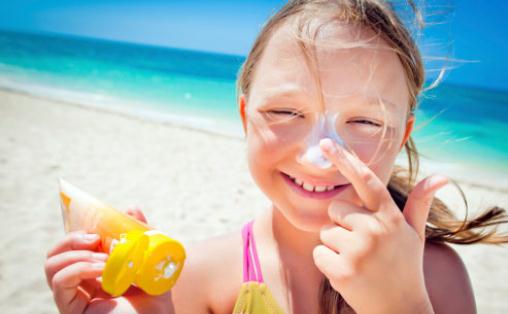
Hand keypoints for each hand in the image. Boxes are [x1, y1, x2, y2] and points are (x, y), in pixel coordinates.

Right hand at [44, 207, 170, 313]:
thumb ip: (140, 234)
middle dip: (71, 239)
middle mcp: (79, 285)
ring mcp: (73, 299)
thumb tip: (131, 208)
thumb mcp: (149, 258)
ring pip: (51, 266)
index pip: (70, 247)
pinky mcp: (72, 310)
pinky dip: (79, 268)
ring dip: (75, 253)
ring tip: (103, 258)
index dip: (78, 232)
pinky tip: (101, 268)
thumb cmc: (155, 295)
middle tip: (95, 238)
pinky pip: (60, 283)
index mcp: (92, 272)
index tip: (98, 227)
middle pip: (55, 254)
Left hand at [312, 139, 447, 313]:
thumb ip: (419, 204)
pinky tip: (348, 273)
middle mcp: (374, 230)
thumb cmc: (405, 266)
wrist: (400, 309)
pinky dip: (327, 264)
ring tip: (358, 261)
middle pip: (335, 209)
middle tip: (360, 244)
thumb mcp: (414, 235)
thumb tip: (441, 177)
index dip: (346, 160)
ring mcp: (358, 250)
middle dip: (341, 224)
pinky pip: (319, 253)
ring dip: (335, 246)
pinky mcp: (342, 270)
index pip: (366, 181)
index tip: (326, 143)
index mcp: (390, 217)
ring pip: (325, 232)